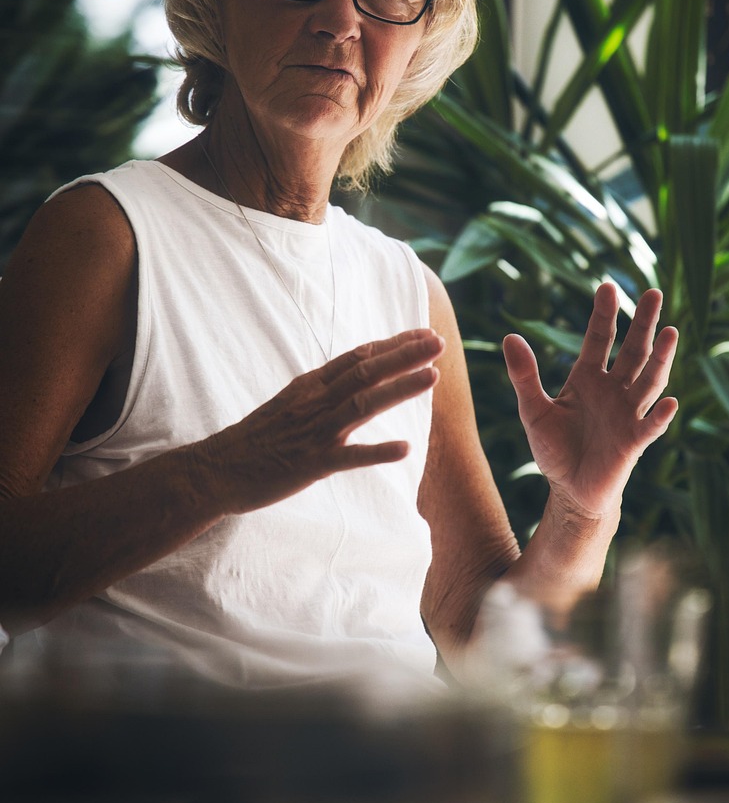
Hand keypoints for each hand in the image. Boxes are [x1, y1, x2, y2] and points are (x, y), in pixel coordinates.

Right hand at [198, 329, 443, 513]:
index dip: (393, 344)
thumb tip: (353, 373)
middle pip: (366, 371)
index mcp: (310, 386)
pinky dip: (377, 452)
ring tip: (433, 377)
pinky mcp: (310, 464)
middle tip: (439, 341)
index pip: (358, 357)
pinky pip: (349, 457)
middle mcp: (314, 402)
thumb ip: (322, 388)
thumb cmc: (255, 439)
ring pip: (363, 404)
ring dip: (399, 389)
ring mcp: (313, 432)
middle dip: (405, 355)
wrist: (215, 470)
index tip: (423, 332)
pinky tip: (405, 448)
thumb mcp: (289, 402)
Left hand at [503, 284, 677, 519]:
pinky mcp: (633, 442)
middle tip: (654, 293)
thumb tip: (510, 337)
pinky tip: (671, 403)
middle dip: (643, 323)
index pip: (599, 339)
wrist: (569, 491)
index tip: (607, 287)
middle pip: (632, 350)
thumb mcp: (533, 410)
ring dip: (660, 358)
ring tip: (670, 331)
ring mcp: (627, 414)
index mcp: (588, 378)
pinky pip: (650, 426)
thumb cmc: (553, 450)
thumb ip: (524, 376)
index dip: (604, 315)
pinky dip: (660, 416)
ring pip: (649, 380)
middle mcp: (613, 390)